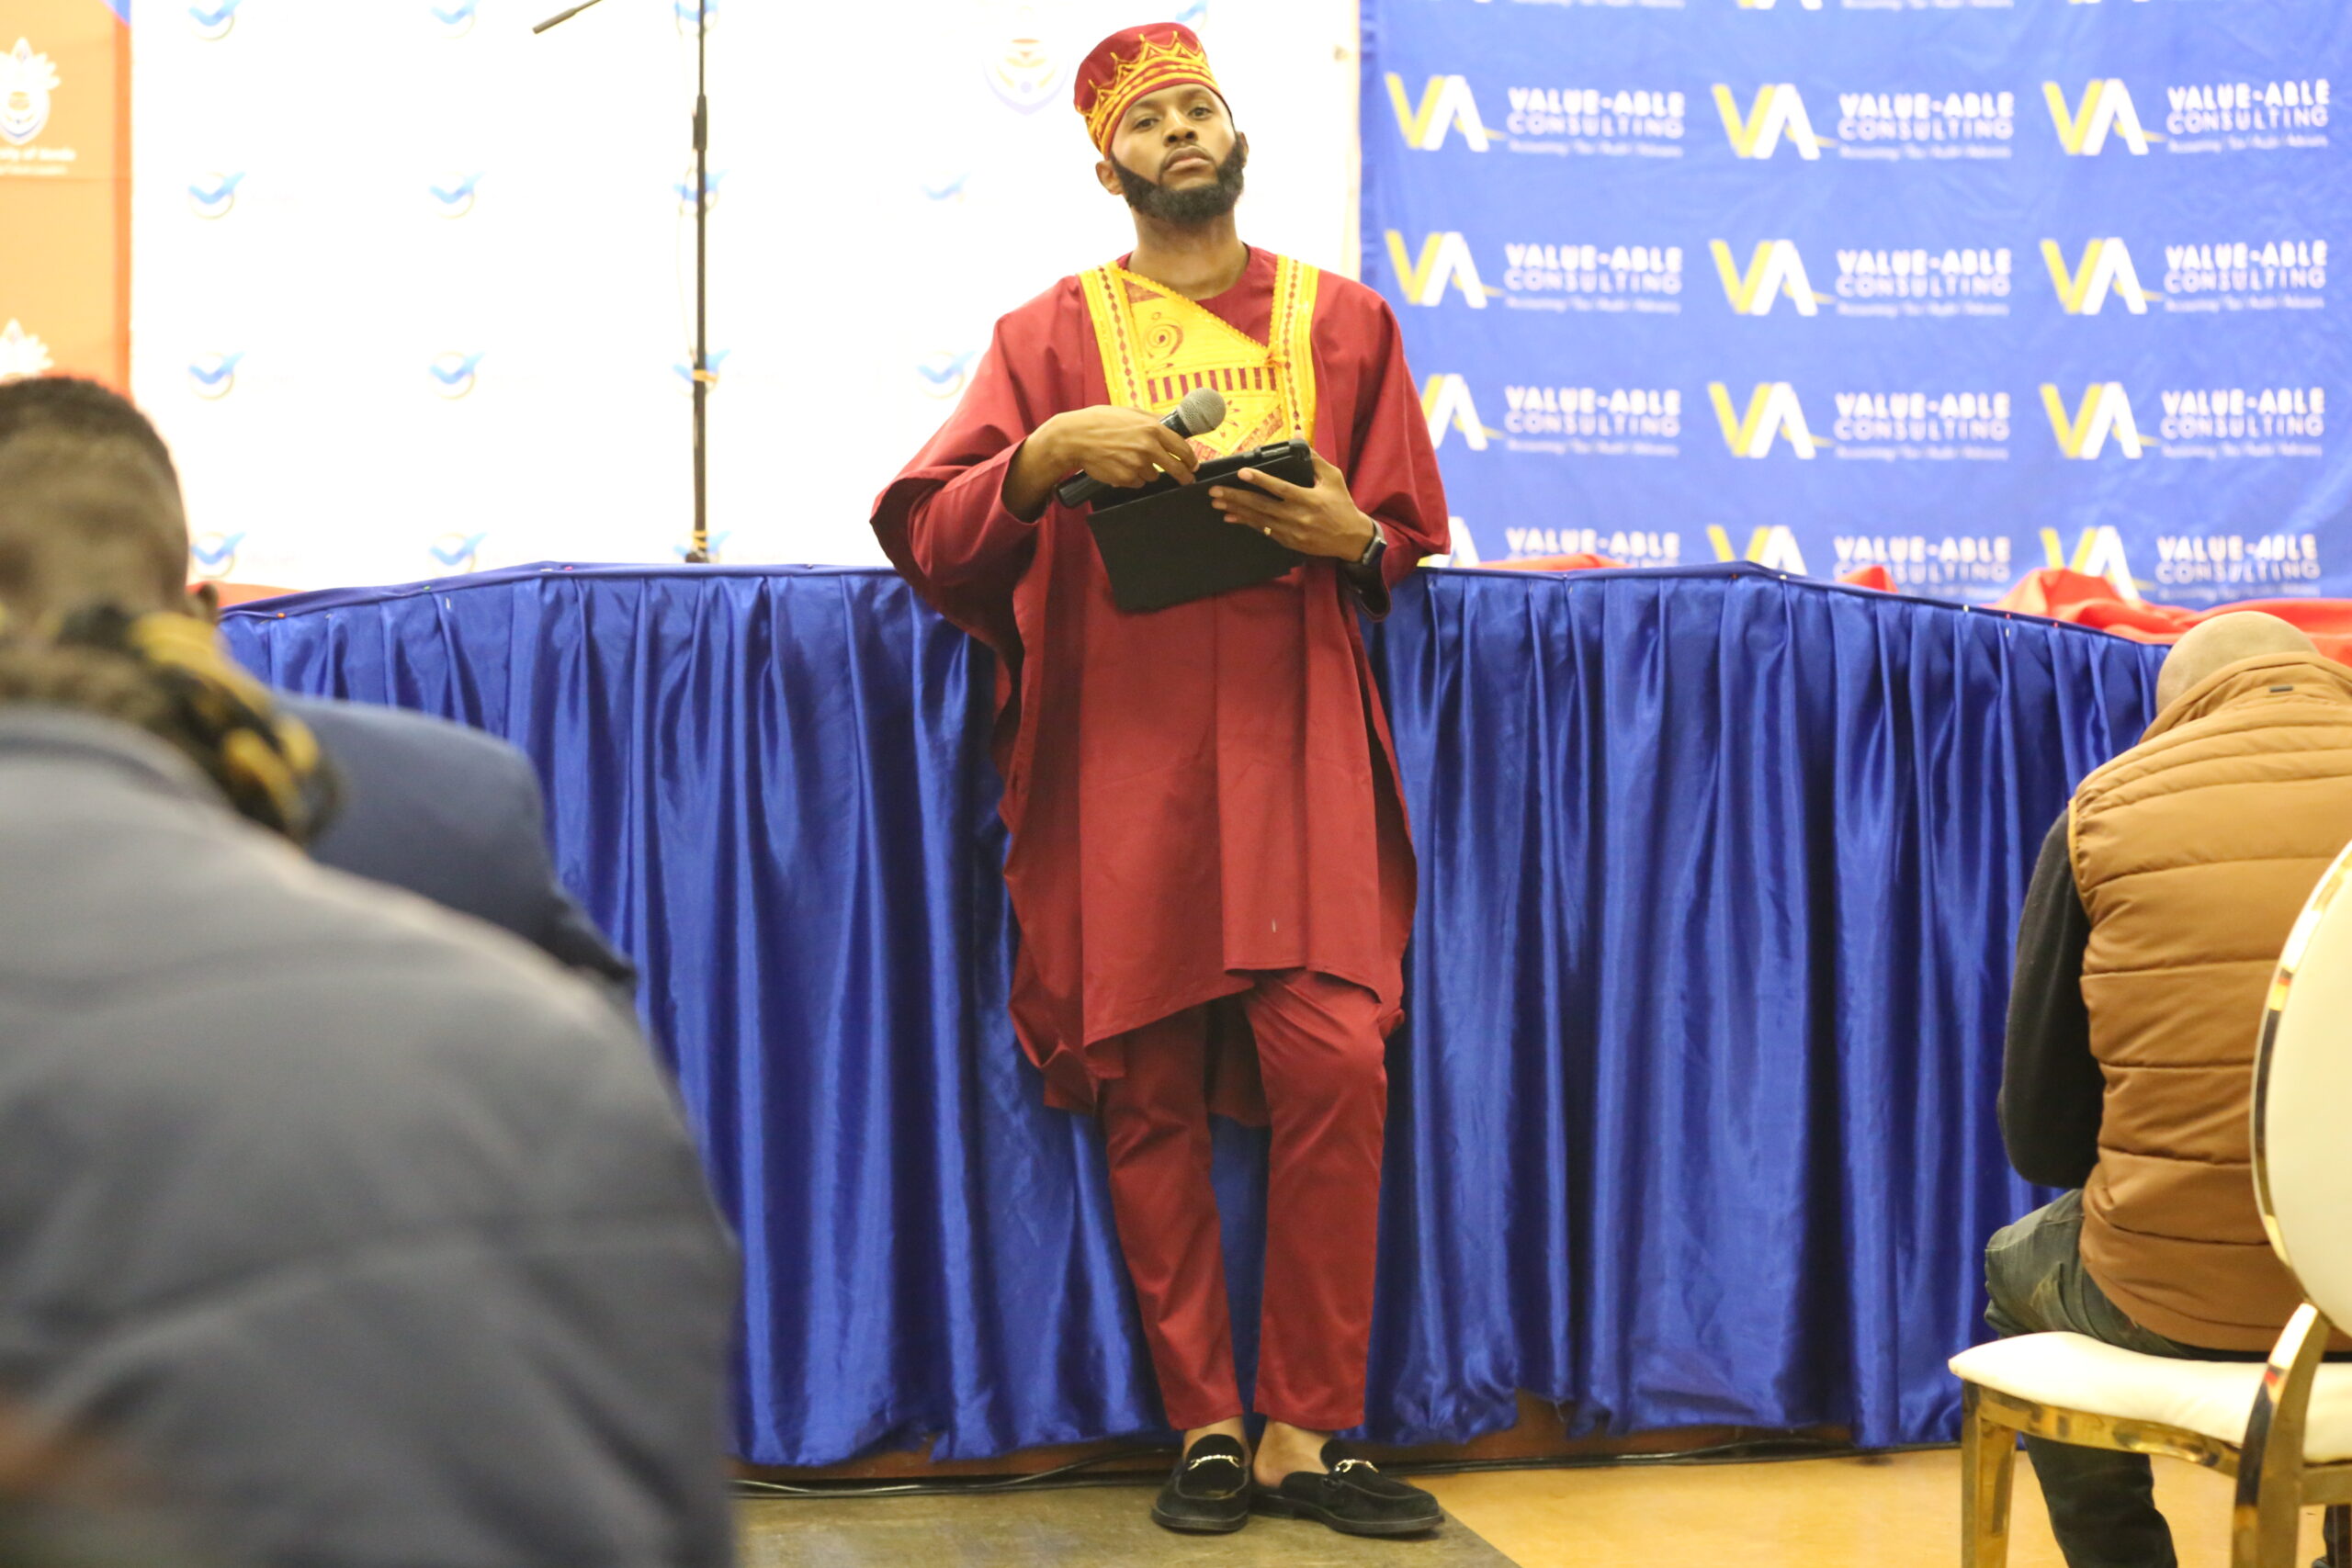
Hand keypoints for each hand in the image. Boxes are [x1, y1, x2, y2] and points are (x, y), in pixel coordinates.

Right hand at [1040, 405, 1201, 491]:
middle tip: (1187, 479)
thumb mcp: (1129, 412)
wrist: (1075, 437)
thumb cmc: (1100, 421)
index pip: (1182, 447)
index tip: (1193, 464)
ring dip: (1148, 471)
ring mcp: (1137, 465)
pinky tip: (1120, 465)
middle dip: (1184, 475)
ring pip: (1153, 476)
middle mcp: (1147, 447)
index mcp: (1152, 429)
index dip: (1191, 458)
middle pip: (1176, 468)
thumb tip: (1172, 422)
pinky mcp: (1125, 479)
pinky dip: (1132, 477)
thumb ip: (1152, 419)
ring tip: (1130, 459)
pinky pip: (1137, 482)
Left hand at [1206, 450, 1377, 561]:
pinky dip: (1246, 523)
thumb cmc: (1342, 504)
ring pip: (1258, 520)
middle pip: (1261, 506)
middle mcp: (1297, 517)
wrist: (1351, 538)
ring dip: (1236, 511)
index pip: (1280, 488)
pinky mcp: (1288, 542)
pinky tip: (1231, 517)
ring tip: (1217, 503)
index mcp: (1308, 499)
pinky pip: (1263, 531)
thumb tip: (1298, 436)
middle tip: (1214, 492)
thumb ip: (1314, 458)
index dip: (1260, 480)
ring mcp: (1291, 532)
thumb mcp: (1333, 478)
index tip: (1241, 472)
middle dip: (1236, 498)